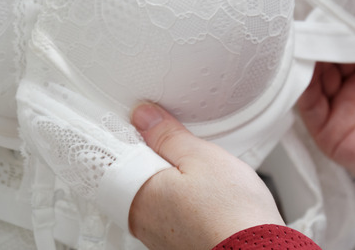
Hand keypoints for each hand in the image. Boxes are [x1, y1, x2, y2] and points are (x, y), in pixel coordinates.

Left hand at [128, 103, 284, 249]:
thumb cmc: (232, 213)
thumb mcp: (201, 156)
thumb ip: (167, 135)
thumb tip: (144, 117)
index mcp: (137, 194)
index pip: (121, 153)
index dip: (141, 133)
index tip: (157, 125)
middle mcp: (141, 220)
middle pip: (139, 174)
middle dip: (159, 158)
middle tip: (186, 150)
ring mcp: (158, 236)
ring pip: (157, 194)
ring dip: (173, 181)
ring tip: (204, 176)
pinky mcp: (177, 244)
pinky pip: (172, 213)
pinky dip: (185, 202)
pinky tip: (208, 198)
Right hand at [297, 0, 354, 191]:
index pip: (349, 39)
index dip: (341, 20)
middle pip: (328, 54)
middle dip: (322, 33)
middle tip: (315, 11)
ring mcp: (340, 108)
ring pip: (313, 74)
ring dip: (309, 53)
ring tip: (306, 32)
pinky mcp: (328, 131)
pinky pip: (306, 102)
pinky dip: (299, 82)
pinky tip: (301, 62)